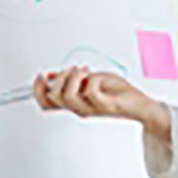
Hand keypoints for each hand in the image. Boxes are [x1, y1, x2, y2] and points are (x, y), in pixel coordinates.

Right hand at [34, 67, 157, 124]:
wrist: (140, 104)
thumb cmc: (118, 93)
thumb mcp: (91, 80)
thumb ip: (73, 79)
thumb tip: (53, 74)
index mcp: (75, 103)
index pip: (46, 103)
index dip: (38, 90)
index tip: (41, 75)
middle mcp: (80, 108)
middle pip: (53, 98)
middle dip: (58, 77)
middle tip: (72, 69)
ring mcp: (91, 108)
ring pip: (68, 96)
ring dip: (74, 77)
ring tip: (85, 72)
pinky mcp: (105, 105)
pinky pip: (91, 92)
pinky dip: (92, 80)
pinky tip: (98, 78)